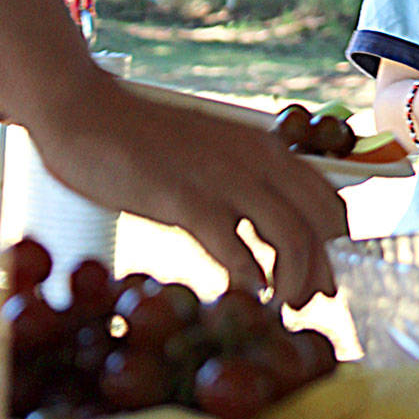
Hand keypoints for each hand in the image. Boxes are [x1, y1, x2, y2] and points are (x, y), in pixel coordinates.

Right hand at [25, 76, 347, 307]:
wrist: (85, 112)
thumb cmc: (143, 138)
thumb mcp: (211, 149)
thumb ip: (242, 179)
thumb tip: (265, 229)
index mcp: (265, 146)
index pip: (327, 198)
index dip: (333, 242)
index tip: (322, 274)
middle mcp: (256, 159)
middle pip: (319, 222)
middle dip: (320, 270)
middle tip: (306, 302)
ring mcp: (224, 179)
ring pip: (292, 238)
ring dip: (294, 281)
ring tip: (282, 306)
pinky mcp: (186, 201)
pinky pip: (235, 250)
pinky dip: (248, 279)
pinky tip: (245, 294)